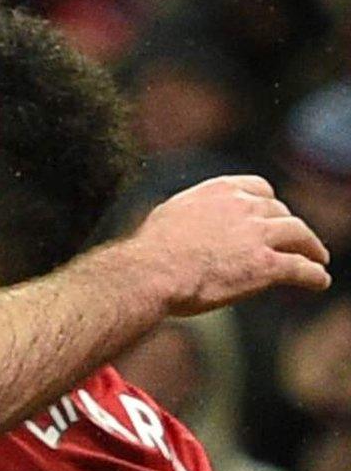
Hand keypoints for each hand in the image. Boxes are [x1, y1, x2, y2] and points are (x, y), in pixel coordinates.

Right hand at [125, 176, 330, 314]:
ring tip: (317, 258)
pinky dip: (314, 275)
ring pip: (300, 235)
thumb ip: (192, 212)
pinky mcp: (266, 265)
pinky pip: (302, 269)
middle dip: (290, 227)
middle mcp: (244, 207)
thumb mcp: (169, 214)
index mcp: (221, 191)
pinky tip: (319, 281)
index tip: (273, 214)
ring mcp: (258, 235)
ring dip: (312, 247)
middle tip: (295, 242)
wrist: (151, 272)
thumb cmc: (150, 250)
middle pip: (281, 213)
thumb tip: (189, 222)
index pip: (260, 188)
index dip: (270, 203)